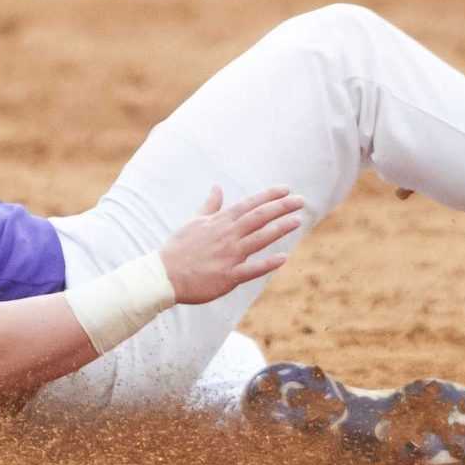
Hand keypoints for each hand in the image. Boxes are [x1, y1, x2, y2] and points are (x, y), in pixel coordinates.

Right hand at [160, 186, 302, 304]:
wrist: (164, 275)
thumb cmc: (178, 249)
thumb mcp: (194, 222)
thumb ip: (210, 206)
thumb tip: (217, 188)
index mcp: (218, 222)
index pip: (248, 205)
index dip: (268, 196)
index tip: (286, 189)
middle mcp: (227, 236)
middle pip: (258, 218)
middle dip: (281, 207)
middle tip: (300, 200)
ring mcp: (228, 256)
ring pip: (259, 238)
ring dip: (279, 229)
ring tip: (297, 221)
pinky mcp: (228, 276)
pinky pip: (252, 269)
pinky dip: (267, 263)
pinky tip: (283, 258)